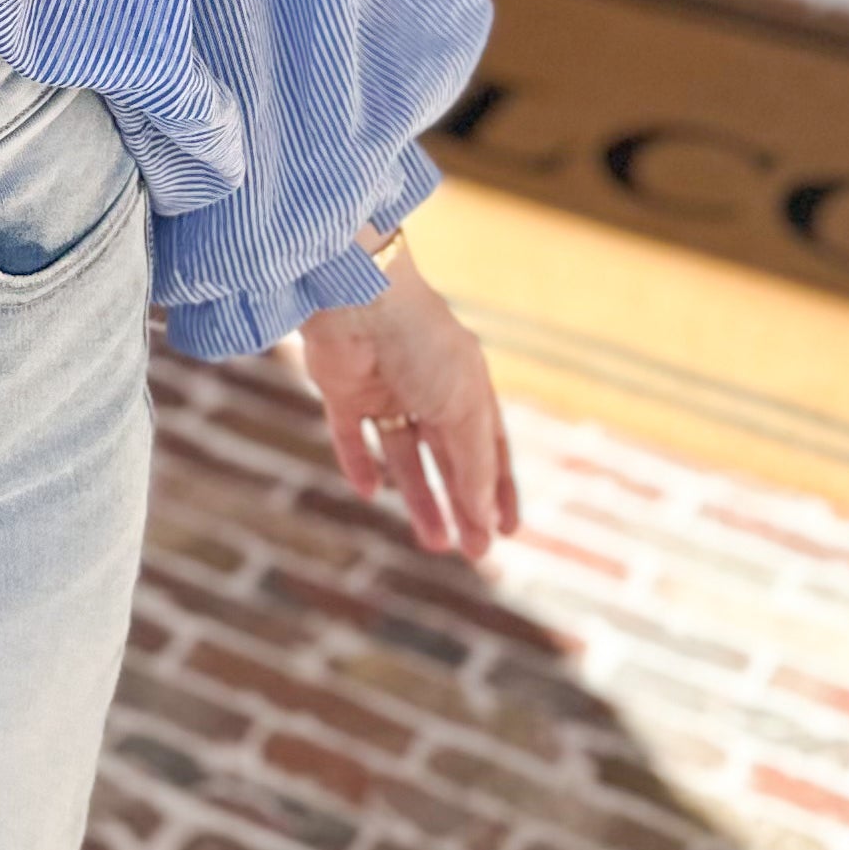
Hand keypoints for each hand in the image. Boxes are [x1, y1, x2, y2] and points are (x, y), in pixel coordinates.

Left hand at [295, 248, 520, 558]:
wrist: (357, 296)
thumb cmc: (421, 343)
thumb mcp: (463, 408)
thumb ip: (473, 464)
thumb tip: (485, 521)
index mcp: (467, 382)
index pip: (490, 444)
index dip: (498, 487)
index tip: (506, 531)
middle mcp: (427, 386)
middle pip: (448, 456)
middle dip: (460, 504)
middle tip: (471, 553)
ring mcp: (383, 388)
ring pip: (403, 454)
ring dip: (417, 496)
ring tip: (434, 543)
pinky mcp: (342, 389)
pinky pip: (350, 435)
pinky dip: (360, 463)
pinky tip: (370, 492)